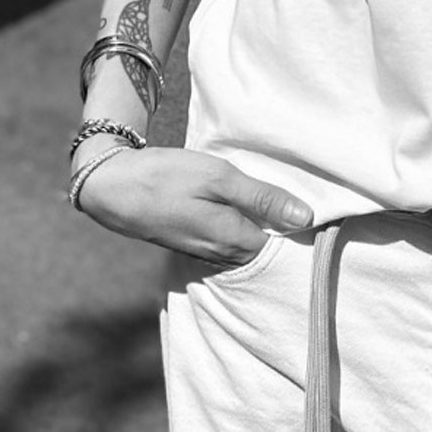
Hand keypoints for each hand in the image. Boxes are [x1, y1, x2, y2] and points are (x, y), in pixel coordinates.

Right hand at [73, 145, 312, 264]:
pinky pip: (230, 237)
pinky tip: (244, 201)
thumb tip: (306, 217)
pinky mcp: (195, 241)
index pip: (285, 243)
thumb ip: (262, 198)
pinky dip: (242, 221)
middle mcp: (224, 255)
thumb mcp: (219, 177)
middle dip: (286, 225)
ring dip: (263, 222)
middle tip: (303, 195)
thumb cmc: (167, 177)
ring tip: (276, 195)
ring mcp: (207, 251)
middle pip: (268, 245)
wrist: (112, 187)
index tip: (319, 202)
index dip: (302, 223)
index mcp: (235, 241)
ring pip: (249, 241)